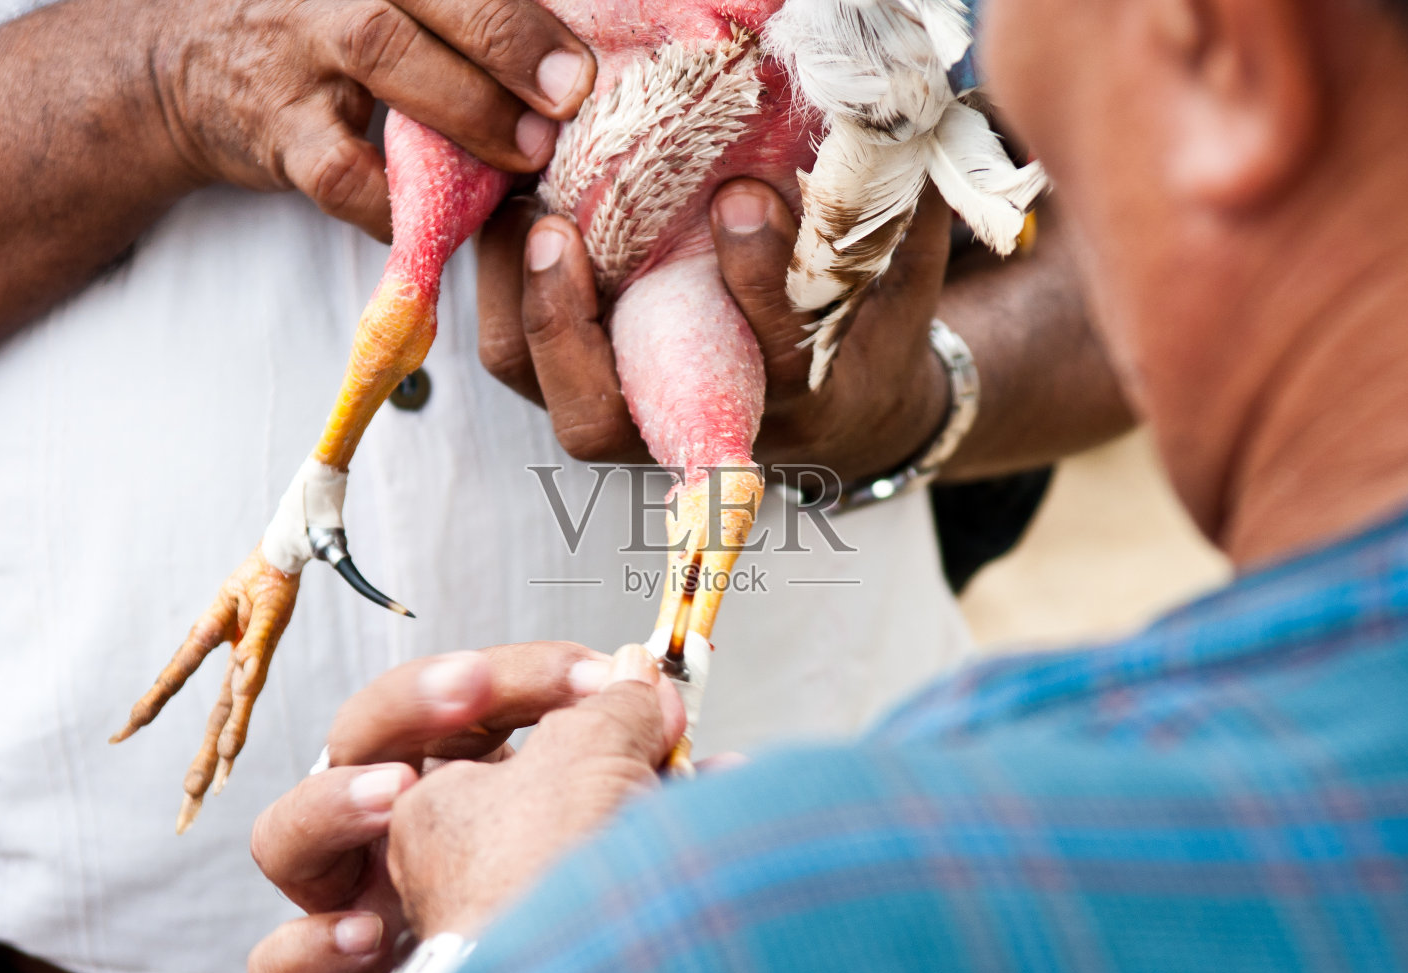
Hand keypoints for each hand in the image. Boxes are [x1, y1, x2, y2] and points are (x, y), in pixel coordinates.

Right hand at [150, 0, 596, 240]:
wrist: (185, 59)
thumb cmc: (323, 25)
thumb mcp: (389, 2)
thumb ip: (459, 16)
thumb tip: (570, 64)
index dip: (524, 10)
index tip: (584, 54)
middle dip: (509, 42)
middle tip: (570, 93)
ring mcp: (298, 47)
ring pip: (385, 57)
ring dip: (469, 109)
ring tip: (526, 153)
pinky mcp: (276, 129)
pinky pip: (343, 173)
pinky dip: (400, 202)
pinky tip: (444, 218)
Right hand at [245, 641, 679, 972]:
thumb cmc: (606, 913)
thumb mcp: (621, 796)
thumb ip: (624, 729)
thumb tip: (638, 674)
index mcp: (469, 785)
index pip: (461, 699)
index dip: (517, 674)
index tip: (590, 673)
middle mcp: (403, 840)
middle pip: (359, 739)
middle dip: (412, 699)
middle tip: (471, 687)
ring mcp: (362, 906)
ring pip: (287, 837)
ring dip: (332, 802)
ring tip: (390, 794)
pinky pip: (279, 961)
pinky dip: (310, 945)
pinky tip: (364, 936)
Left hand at [475, 181, 952, 484]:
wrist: (841, 406)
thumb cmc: (868, 325)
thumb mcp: (903, 272)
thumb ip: (899, 212)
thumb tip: (906, 112)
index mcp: (798, 400)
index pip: (771, 361)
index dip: (755, 282)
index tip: (746, 197)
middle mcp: (699, 426)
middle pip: (599, 422)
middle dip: (568, 330)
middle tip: (555, 229)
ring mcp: (636, 416)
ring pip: (543, 391)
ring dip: (515, 304)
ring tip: (513, 205)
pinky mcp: (594, 386)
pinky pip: (521, 356)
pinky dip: (500, 286)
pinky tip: (505, 206)